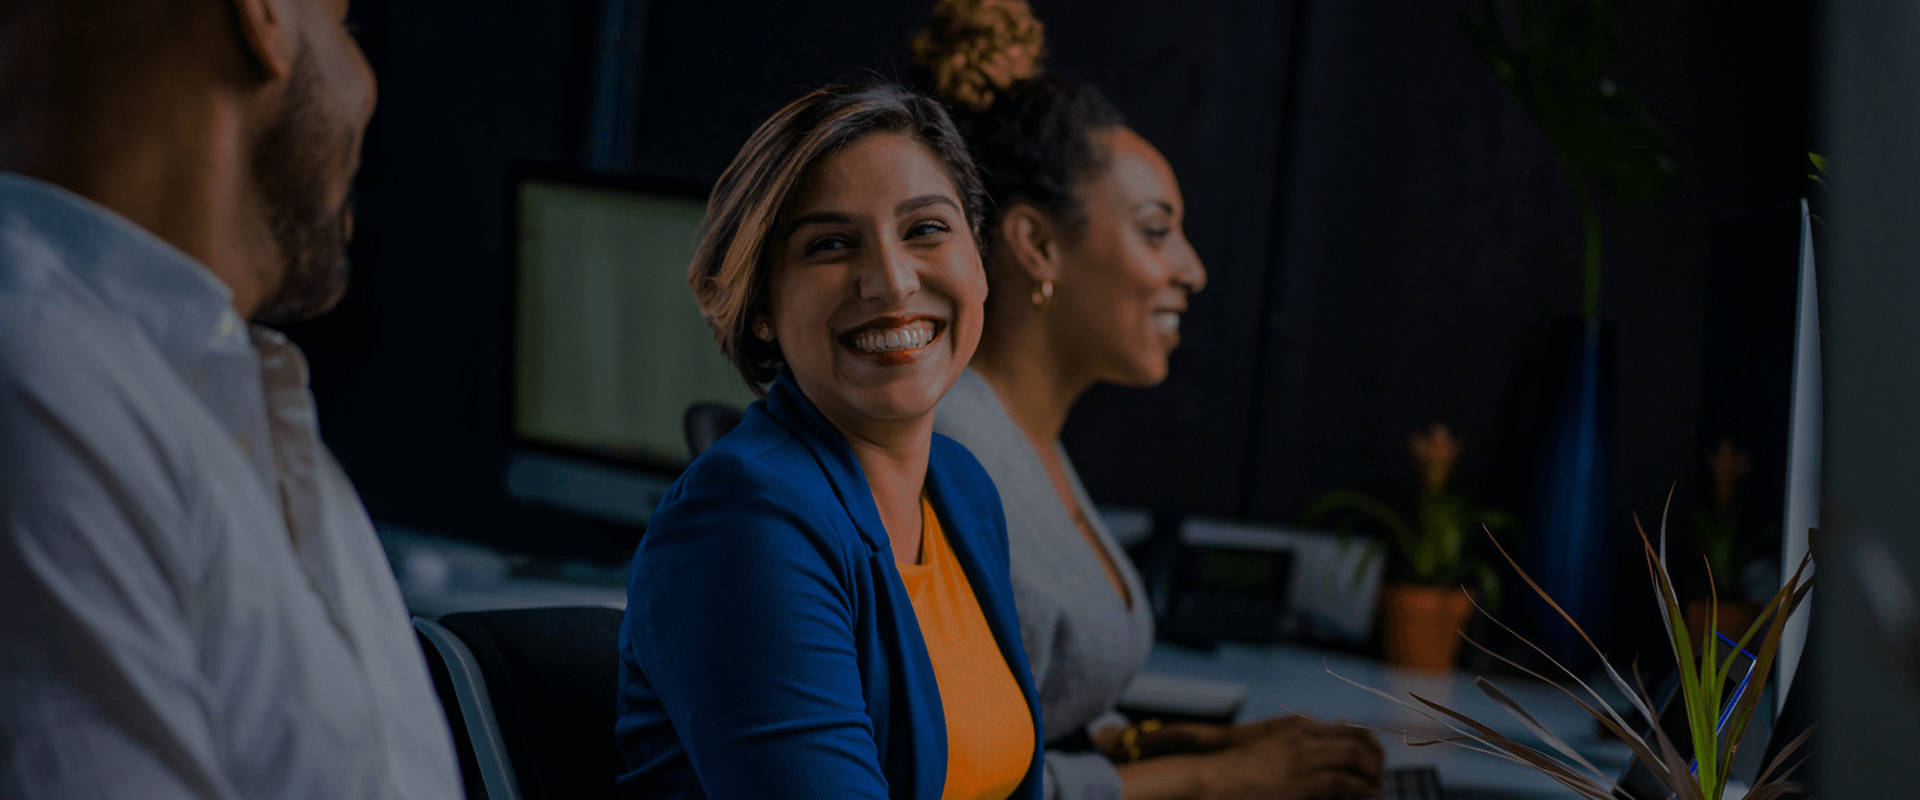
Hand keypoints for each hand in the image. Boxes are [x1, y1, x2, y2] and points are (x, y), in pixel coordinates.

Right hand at [1195, 718, 1383, 799]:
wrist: (1215, 778)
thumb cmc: (1240, 768)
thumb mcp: (1272, 745)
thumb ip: (1299, 741)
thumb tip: (1325, 741)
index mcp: (1299, 728)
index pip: (1348, 728)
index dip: (1369, 744)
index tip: (1376, 758)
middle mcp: (1306, 738)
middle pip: (1357, 741)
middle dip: (1376, 759)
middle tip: (1380, 775)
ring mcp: (1304, 758)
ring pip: (1355, 759)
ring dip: (1372, 775)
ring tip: (1376, 789)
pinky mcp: (1304, 782)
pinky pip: (1345, 782)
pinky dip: (1361, 790)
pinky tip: (1367, 796)